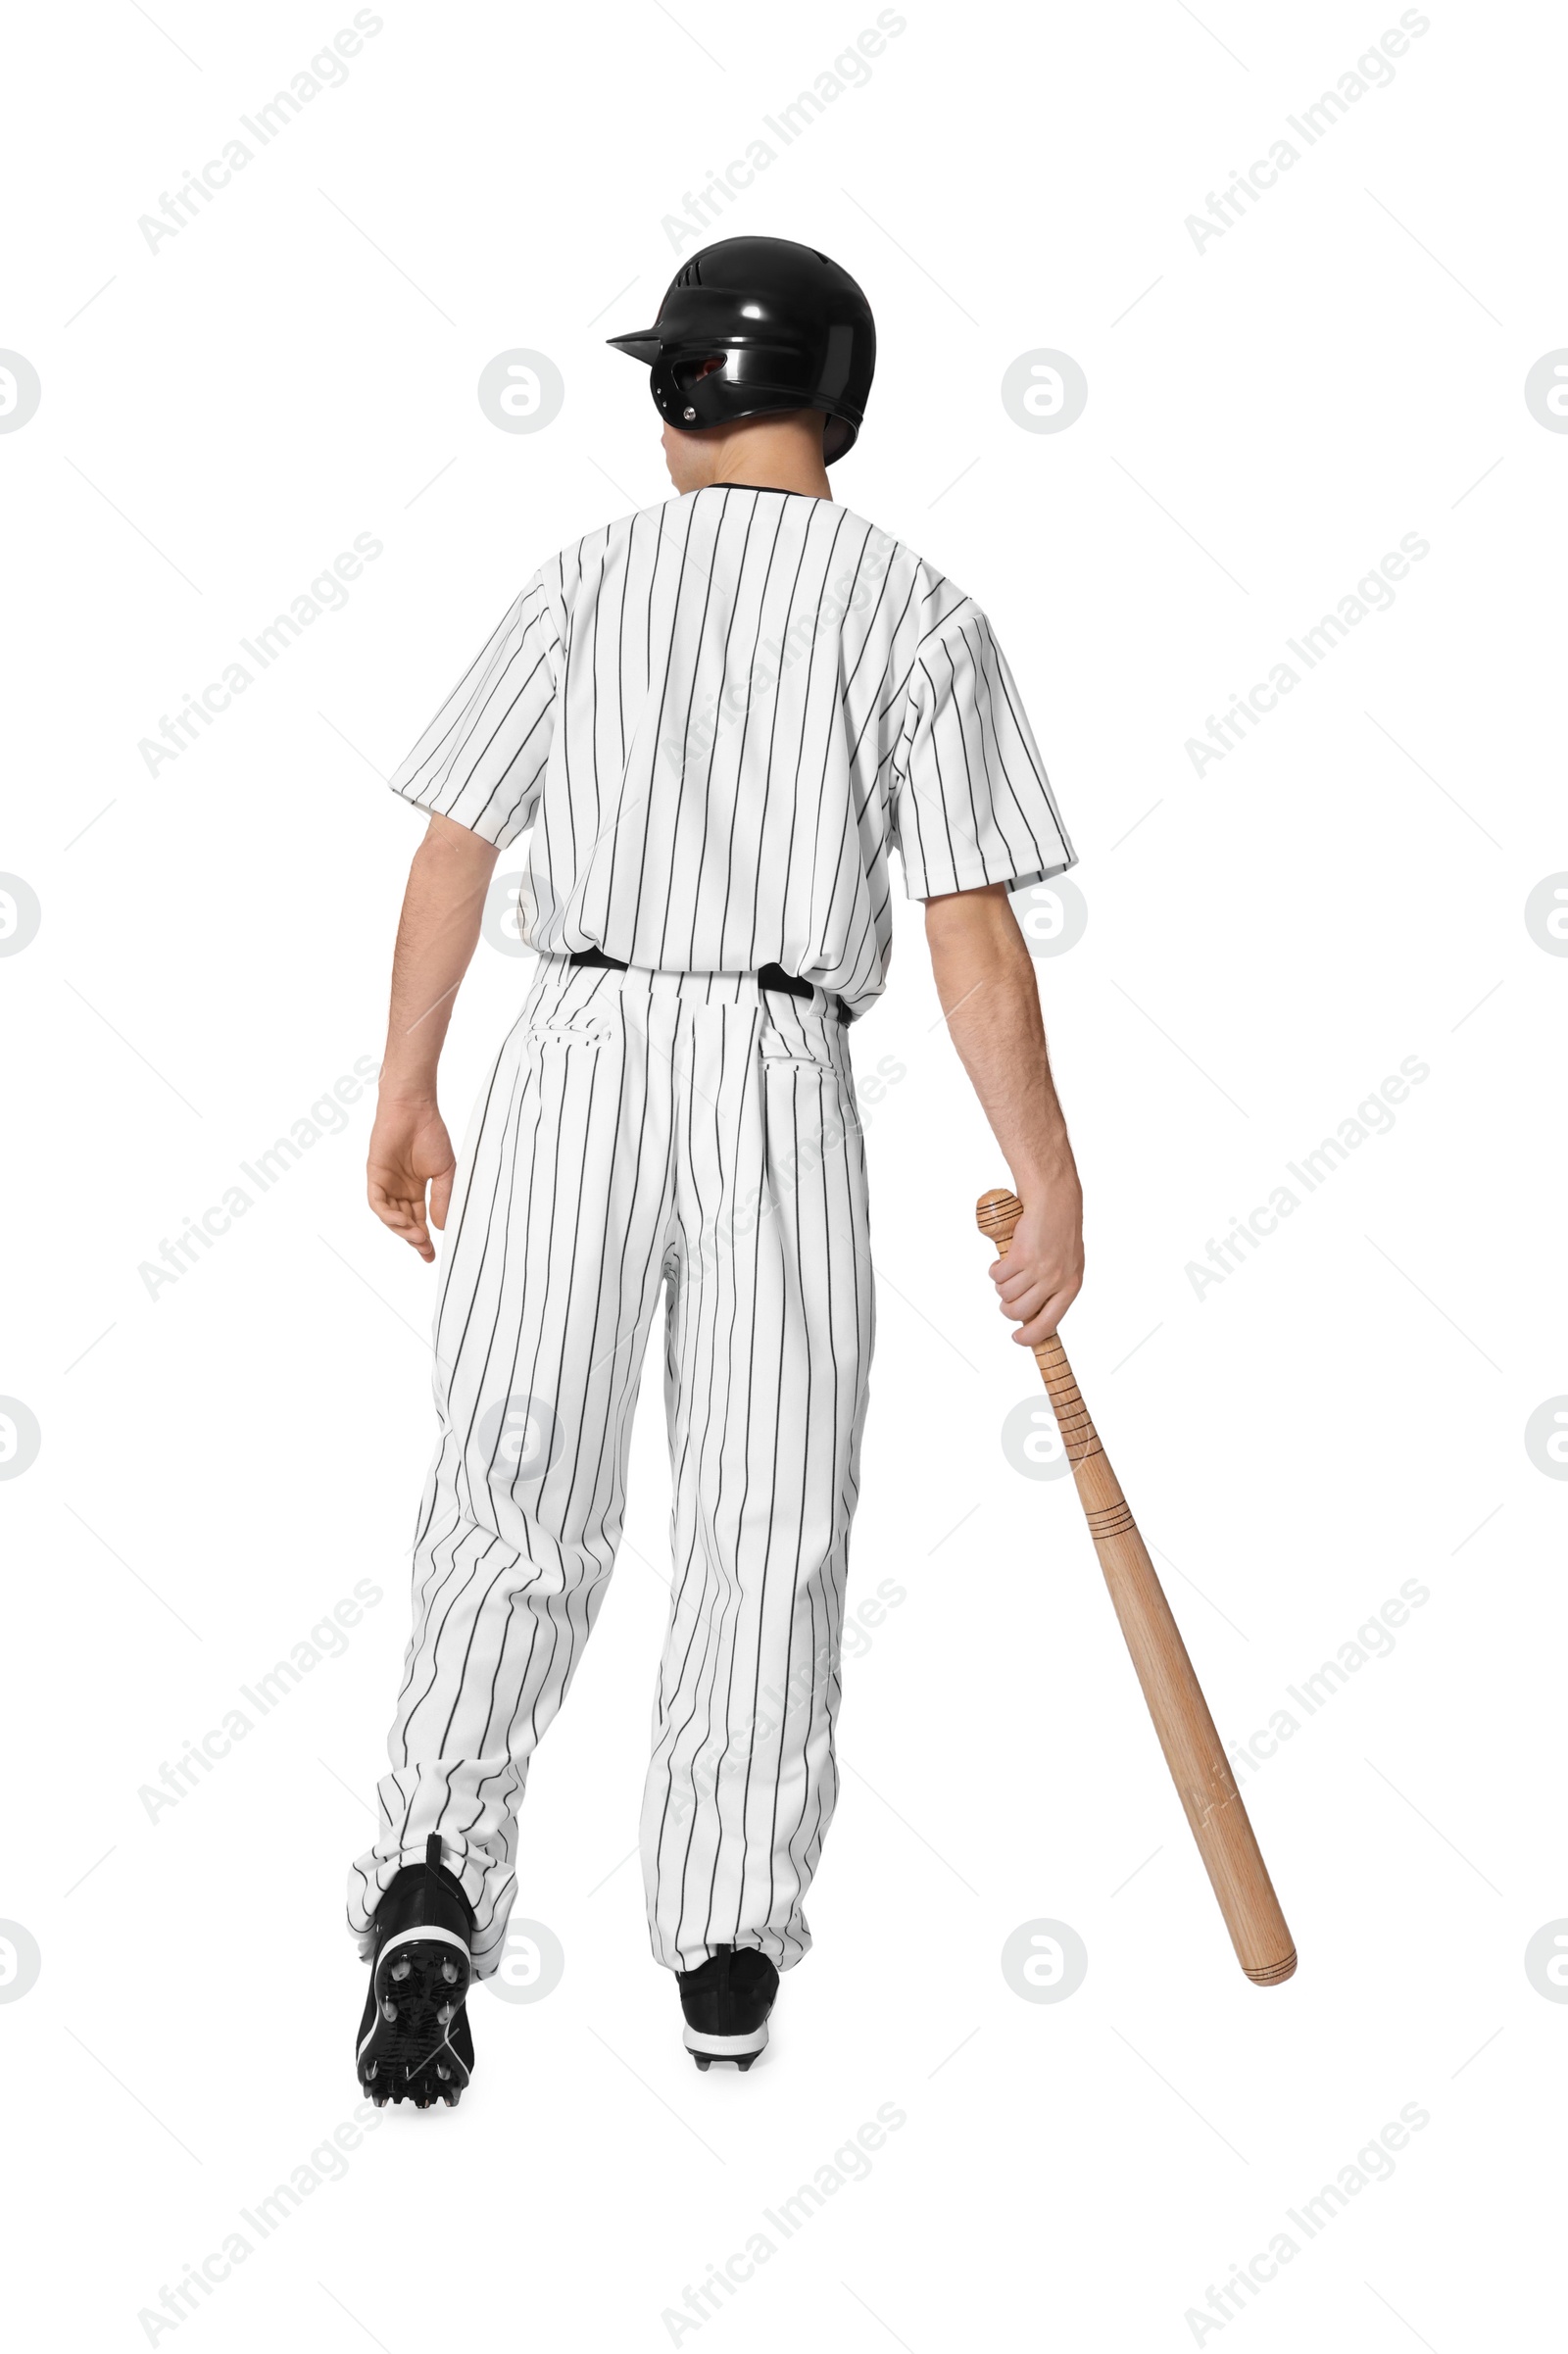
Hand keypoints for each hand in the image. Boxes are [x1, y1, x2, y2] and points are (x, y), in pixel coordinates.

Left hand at [367, 1096, 455, 1262]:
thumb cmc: (430, 1134)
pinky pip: (377, 1202)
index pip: (418, 1220)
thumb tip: (441, 1226)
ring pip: (390, 1217)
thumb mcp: (445, 1171)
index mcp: (416, 1189)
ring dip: (402, 1229)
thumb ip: (443, 1198)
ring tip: (418, 1236)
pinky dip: (389, 1215)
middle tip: (425, 1251)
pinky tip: (402, 1221)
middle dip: (414, 1239)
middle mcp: (400, 1189)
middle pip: (404, 1223)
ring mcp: (386, 1183)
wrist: (414, 1110)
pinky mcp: (375, 1175)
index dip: (424, 1239)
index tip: (432, 1254)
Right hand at [989, 1175, 1082, 1345]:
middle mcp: (1056, 1281)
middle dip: (1006, 1307)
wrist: (1054, 1199)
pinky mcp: (1022, 1256)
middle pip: (1018, 1312)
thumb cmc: (1059, 1230)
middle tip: (1006, 1296)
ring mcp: (1039, 1269)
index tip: (1018, 1338)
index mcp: (1071, 1286)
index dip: (1030, 1336)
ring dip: (1000, 1285)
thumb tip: (1032, 1313)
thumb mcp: (1067, 1264)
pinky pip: (997, 1276)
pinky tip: (1003, 1260)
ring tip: (1007, 1271)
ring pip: (1005, 1294)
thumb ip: (1055, 1287)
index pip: (1049, 1324)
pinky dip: (995, 1270)